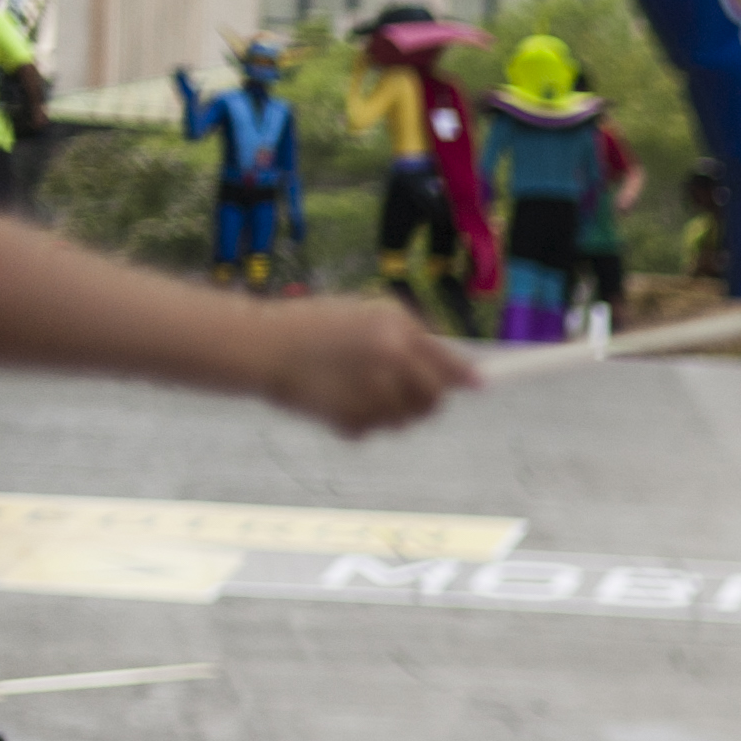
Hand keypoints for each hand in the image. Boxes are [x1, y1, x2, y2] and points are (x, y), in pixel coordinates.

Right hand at [260, 297, 477, 435]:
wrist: (260, 346)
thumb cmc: (316, 322)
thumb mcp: (368, 312)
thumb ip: (415, 335)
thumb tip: (466, 372)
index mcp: (397, 333)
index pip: (448, 364)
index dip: (466, 377)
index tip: (481, 384)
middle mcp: (390, 364)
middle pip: (434, 399)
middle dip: (427, 396)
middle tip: (403, 385)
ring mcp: (371, 396)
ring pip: (406, 419)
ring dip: (393, 409)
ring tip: (358, 384)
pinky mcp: (350, 422)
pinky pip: (374, 429)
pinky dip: (363, 419)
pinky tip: (337, 397)